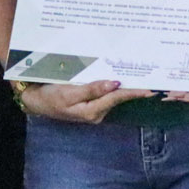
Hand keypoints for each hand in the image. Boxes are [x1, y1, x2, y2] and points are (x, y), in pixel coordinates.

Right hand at [16, 79, 139, 123]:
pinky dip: (114, 86)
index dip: (134, 92)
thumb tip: (115, 84)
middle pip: (119, 97)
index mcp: (92, 111)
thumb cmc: (50, 96)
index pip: (117, 98)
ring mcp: (94, 109)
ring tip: (142, 76)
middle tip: (153, 80)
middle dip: (134, 89)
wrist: (34, 101)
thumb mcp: (69, 93)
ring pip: (113, 95)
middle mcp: (96, 112)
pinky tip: (121, 78)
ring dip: (126, 86)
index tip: (150, 88)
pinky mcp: (90, 103)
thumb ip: (92, 89)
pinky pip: (106, 94)